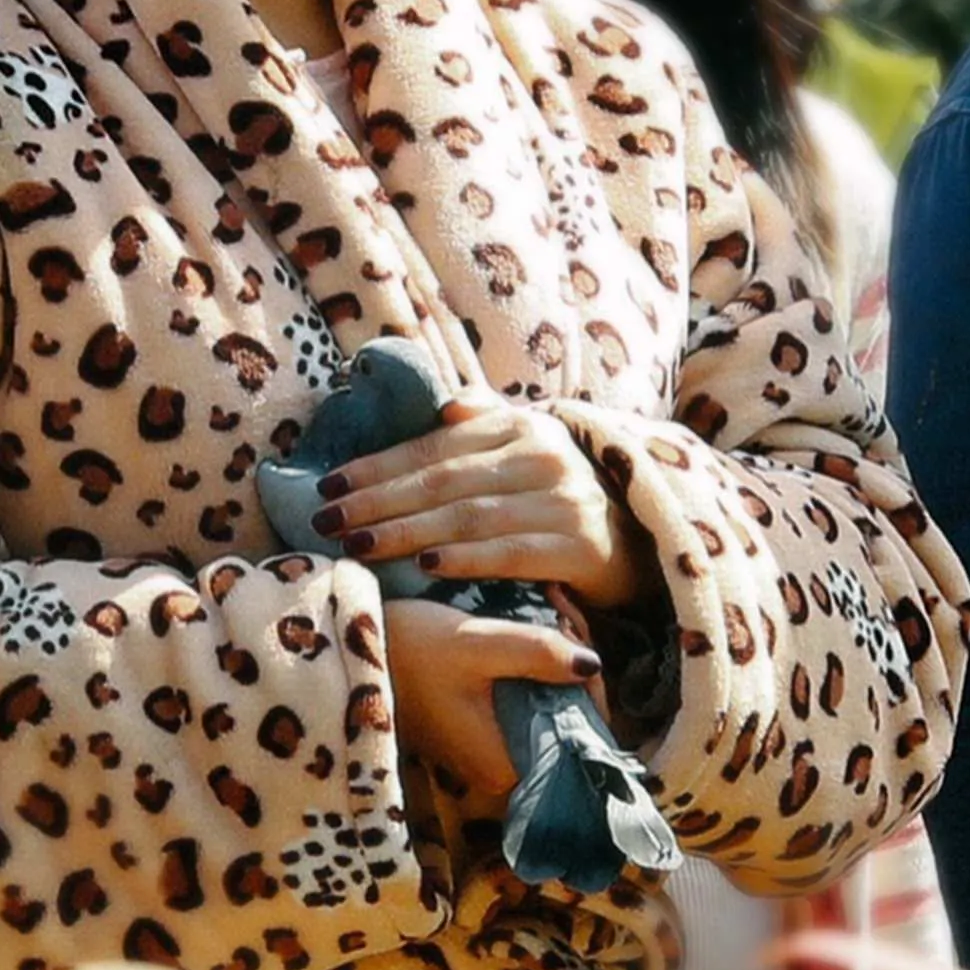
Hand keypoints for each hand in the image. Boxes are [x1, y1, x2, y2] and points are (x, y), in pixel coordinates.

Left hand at [326, 396, 646, 611]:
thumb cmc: (564, 500)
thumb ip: (486, 423)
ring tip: (358, 544)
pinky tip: (426, 565)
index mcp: (523, 426)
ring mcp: (566, 500)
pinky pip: (511, 552)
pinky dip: (466, 558)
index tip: (328, 486)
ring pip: (469, 516)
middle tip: (326, 520)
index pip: (436, 444)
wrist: (642, 546)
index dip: (378, 465)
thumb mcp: (530, 451)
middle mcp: (545, 456)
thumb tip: (445, 404)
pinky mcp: (581, 547)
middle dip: (378, 500)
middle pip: (444, 480)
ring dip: (407, 532)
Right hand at [381, 589, 598, 816]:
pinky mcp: (477, 734)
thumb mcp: (476, 644)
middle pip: (567, 721)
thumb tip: (593, 664)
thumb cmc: (409, 649)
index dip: (588, 684)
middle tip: (560, 610)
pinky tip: (529, 626)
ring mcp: (487, 755)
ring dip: (554, 662)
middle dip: (572, 665)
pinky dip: (532, 669)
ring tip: (548, 608)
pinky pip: (525, 705)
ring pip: (548, 709)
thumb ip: (537, 654)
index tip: (573, 633)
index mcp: (505, 767)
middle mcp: (499, 775)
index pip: (579, 736)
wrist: (350, 651)